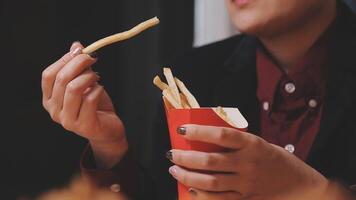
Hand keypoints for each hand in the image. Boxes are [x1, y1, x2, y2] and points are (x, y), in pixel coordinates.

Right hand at [42, 42, 126, 168]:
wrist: (108, 128)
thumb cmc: (95, 105)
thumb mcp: (85, 82)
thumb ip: (78, 66)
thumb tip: (76, 45)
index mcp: (49, 99)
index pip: (49, 75)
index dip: (64, 60)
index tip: (79, 51)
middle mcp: (54, 111)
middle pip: (62, 79)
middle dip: (79, 64)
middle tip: (93, 59)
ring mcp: (67, 121)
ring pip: (74, 89)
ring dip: (88, 77)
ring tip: (97, 77)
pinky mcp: (83, 126)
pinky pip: (89, 100)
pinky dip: (97, 90)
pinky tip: (101, 89)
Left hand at [167, 124, 329, 199]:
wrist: (301, 185)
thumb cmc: (276, 160)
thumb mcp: (259, 143)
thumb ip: (236, 142)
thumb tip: (206, 137)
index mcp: (252, 144)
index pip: (221, 135)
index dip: (199, 131)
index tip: (182, 129)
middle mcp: (248, 164)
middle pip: (210, 161)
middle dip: (185, 157)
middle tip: (172, 154)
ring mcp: (246, 184)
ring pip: (211, 182)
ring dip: (188, 177)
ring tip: (175, 170)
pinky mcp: (246, 199)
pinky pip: (219, 199)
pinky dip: (202, 195)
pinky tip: (190, 190)